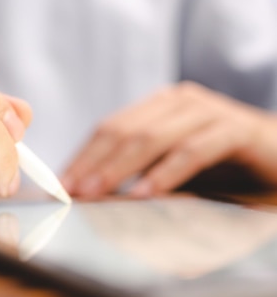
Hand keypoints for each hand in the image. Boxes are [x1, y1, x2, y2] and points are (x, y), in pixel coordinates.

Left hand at [61, 81, 276, 197]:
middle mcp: (179, 101)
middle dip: (93, 163)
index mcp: (160, 106)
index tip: (60, 184)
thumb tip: (94, 194)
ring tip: (97, 193)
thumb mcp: (174, 167)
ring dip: (120, 168)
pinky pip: (193, 151)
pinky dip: (165, 173)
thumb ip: (141, 171)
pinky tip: (145, 194)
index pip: (110, 128)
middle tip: (72, 191)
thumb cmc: (225, 166)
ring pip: (152, 137)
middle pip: (124, 130)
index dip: (83, 155)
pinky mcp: (236, 130)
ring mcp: (208, 111)